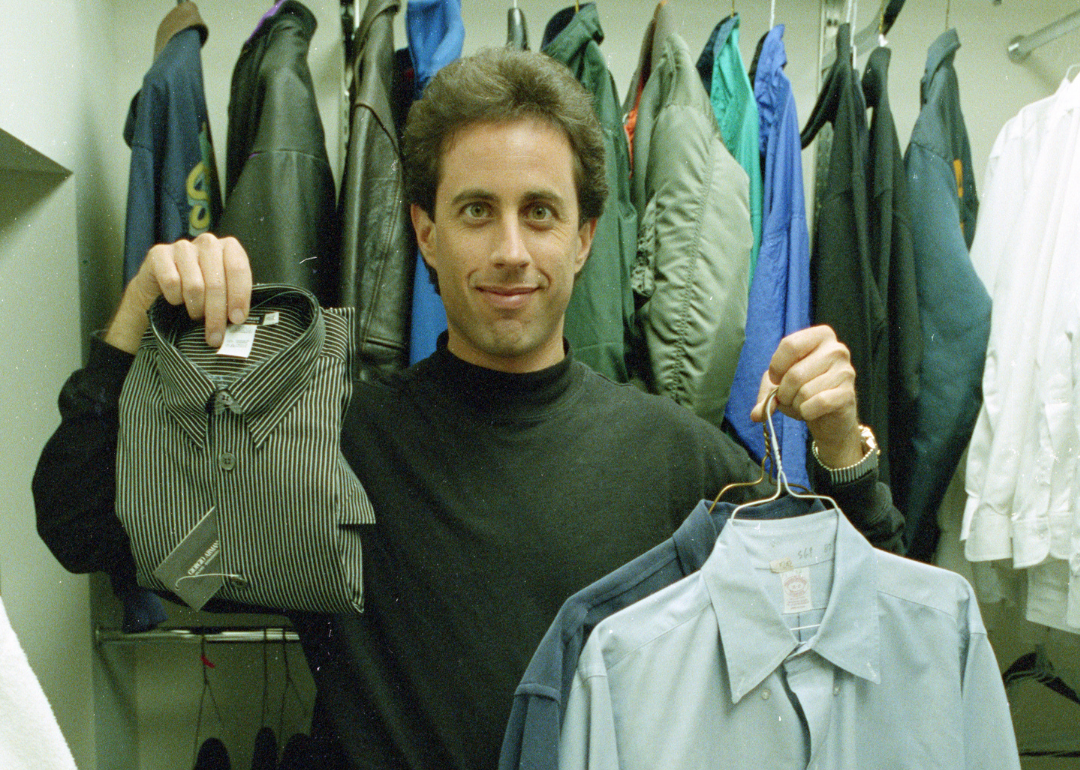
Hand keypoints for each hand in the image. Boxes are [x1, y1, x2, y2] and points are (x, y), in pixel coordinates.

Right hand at [104, 234, 251, 352]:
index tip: (237, 319)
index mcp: (229, 248)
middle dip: (216, 313)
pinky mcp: (158, 253)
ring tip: (196, 316)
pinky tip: (176, 301)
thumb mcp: (223, 294)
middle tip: (215, 336)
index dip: (239, 296)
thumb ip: (234, 300)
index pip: (238, 269)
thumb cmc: (200, 294)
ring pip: (194, 285)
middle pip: (216, 282)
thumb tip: (240, 321)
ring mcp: (182, 246)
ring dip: (196, 308)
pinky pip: (171, 282)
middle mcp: (207, 243)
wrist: (160, 291)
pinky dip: (175, 298)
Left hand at [749, 325, 862, 468]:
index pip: (789, 344)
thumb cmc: (803, 390)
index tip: (777, 379)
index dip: (776, 367)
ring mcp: (846, 371)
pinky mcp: (848, 394)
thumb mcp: (779, 383)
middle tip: (790, 398)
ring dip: (795, 404)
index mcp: (821, 336)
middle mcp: (836, 349)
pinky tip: (811, 411)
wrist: (828, 416)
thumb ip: (766, 393)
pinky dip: (807, 412)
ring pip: (804, 391)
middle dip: (784, 393)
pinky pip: (818, 404)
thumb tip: (757, 414)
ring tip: (802, 404)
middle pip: (794, 373)